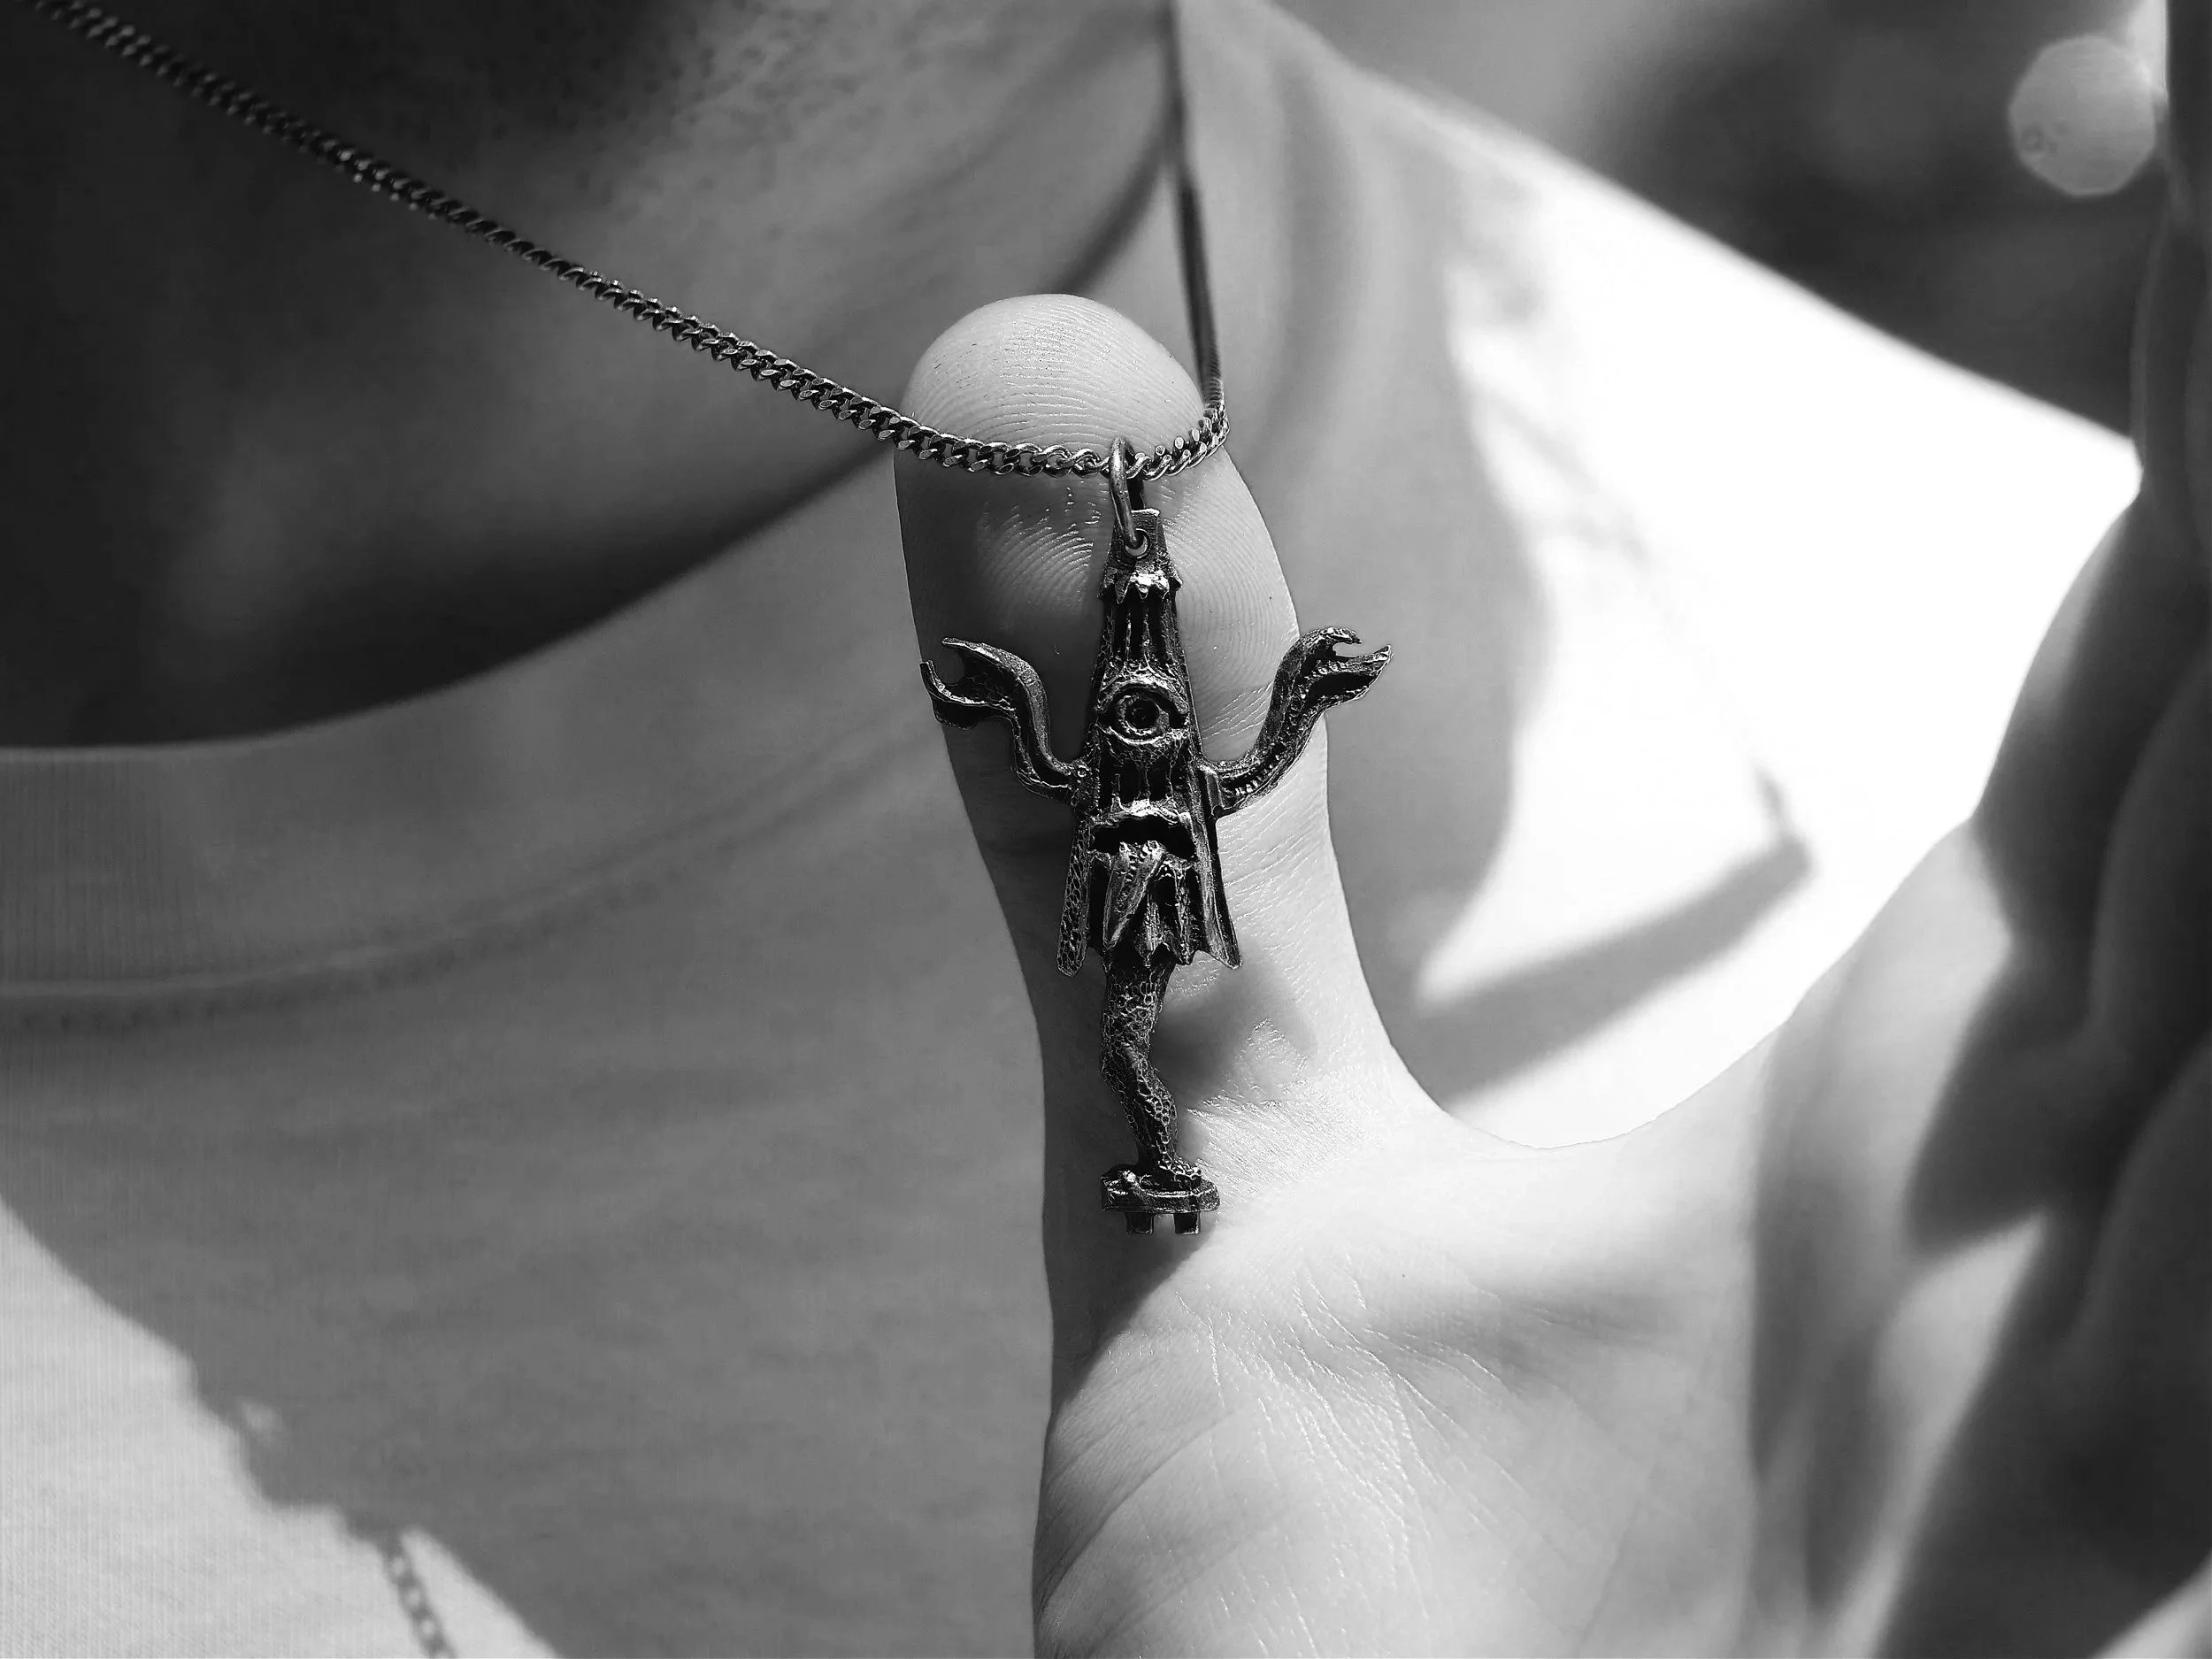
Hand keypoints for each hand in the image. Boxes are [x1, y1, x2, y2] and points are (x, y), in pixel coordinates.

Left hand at [893, 225, 2204, 1652]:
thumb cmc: (1306, 1630)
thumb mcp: (1200, 1169)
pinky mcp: (2114, 1564)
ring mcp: (2128, 1385)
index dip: (2210, 372)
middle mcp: (2081, 1204)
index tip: (2177, 80)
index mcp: (1913, 1098)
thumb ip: (1132, 830)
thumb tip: (1004, 424)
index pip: (2151, 677)